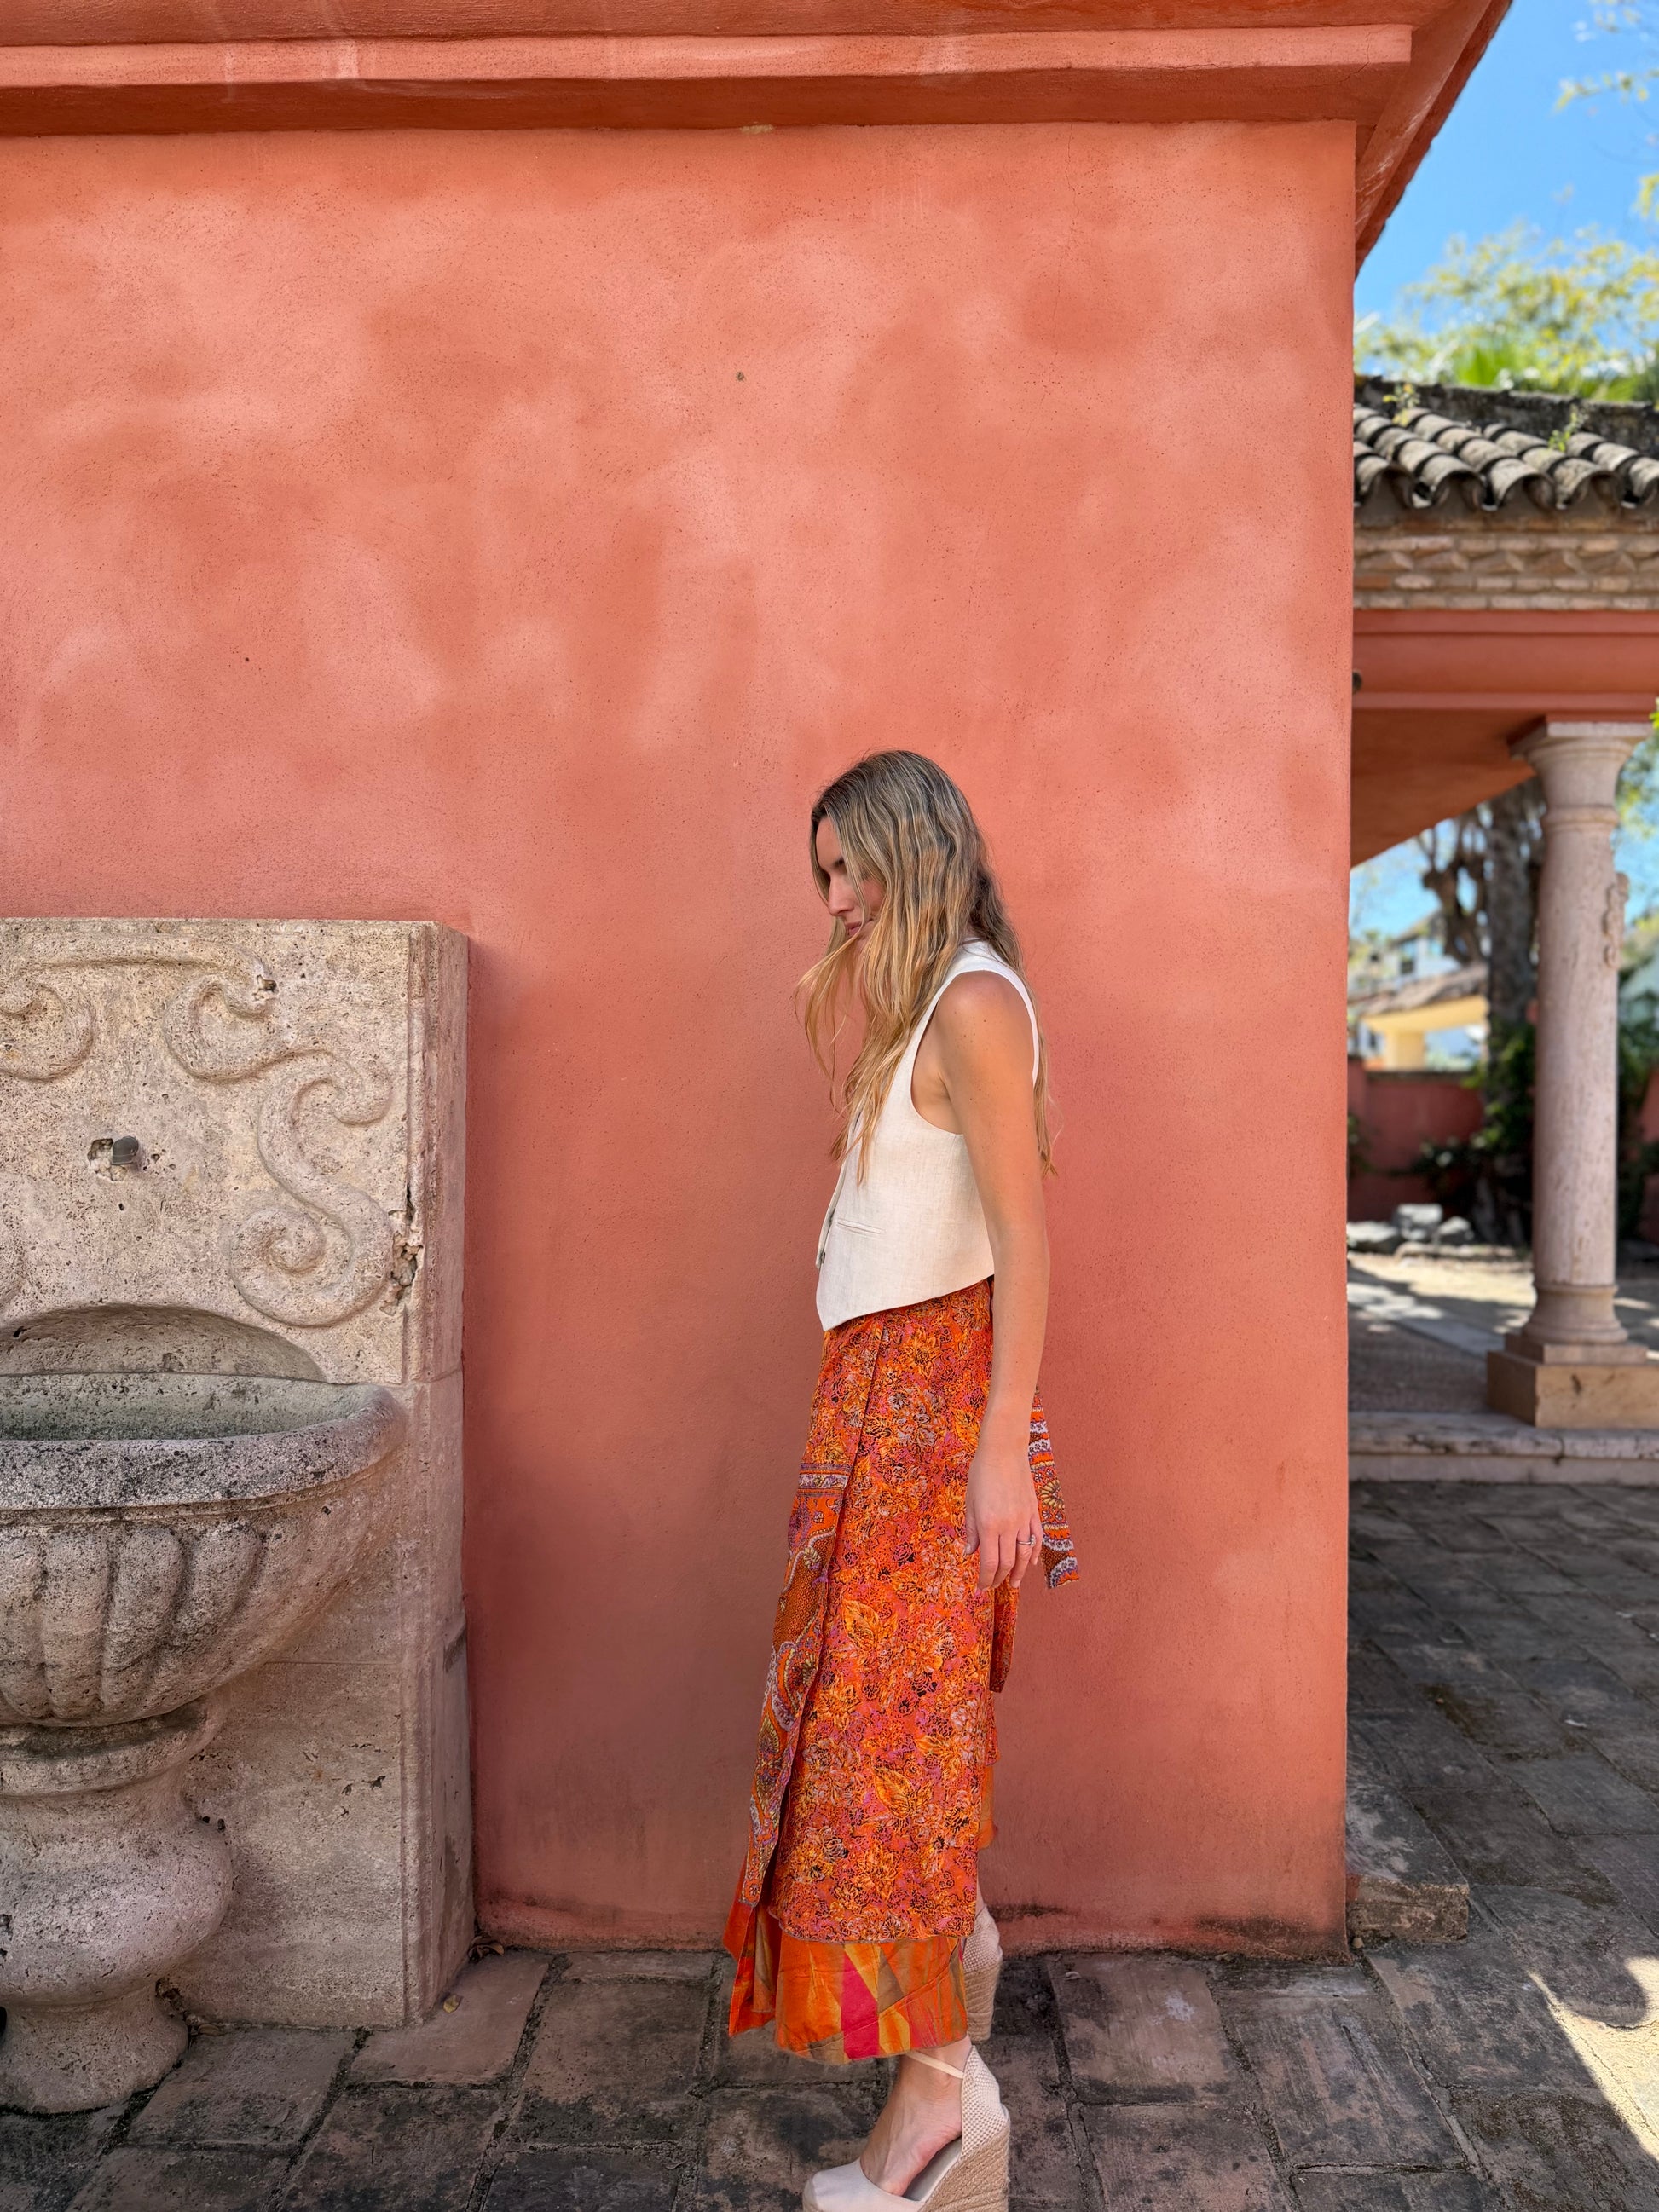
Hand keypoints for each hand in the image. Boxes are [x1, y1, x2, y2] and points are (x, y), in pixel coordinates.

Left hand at [963, 1425, 1042, 1591]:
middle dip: (999, 1579)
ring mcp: (1024, 1519)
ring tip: (1015, 1583)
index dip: (985, 1579)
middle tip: (993, 1586)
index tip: (981, 1587)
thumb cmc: (982, 1473)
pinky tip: (1031, 1563)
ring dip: (1020, 1572)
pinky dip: (1035, 1553)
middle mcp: (1008, 1525)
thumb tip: (969, 1552)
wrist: (1004, 1450)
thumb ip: (970, 1529)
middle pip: (1007, 1563)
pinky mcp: (1033, 1511)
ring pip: (1025, 1555)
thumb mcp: (970, 1502)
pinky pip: (1037, 1538)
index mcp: (988, 1524)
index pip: (989, 1562)